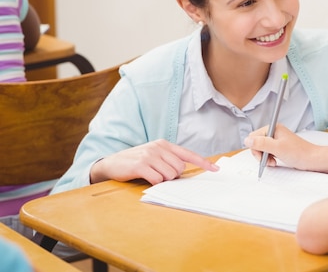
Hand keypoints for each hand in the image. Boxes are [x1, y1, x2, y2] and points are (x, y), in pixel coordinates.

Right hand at [90, 139, 218, 184]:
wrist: (111, 163)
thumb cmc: (135, 162)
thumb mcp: (153, 155)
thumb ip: (168, 160)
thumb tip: (183, 172)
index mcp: (164, 144)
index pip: (188, 154)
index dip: (203, 162)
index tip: (215, 169)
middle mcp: (158, 147)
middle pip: (179, 168)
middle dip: (172, 176)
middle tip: (159, 175)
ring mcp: (149, 155)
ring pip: (170, 175)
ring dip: (162, 180)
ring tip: (151, 176)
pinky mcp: (141, 165)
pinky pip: (157, 179)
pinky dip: (154, 183)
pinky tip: (145, 178)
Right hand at [244, 124, 316, 169]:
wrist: (312, 159)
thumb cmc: (299, 153)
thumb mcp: (277, 148)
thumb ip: (261, 143)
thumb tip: (246, 140)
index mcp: (273, 128)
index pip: (254, 137)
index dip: (256, 148)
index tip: (263, 156)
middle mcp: (274, 132)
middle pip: (256, 143)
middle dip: (260, 154)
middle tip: (269, 160)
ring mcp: (276, 140)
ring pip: (261, 149)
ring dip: (265, 158)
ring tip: (273, 162)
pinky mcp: (279, 147)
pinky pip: (267, 152)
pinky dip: (269, 158)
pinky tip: (275, 162)